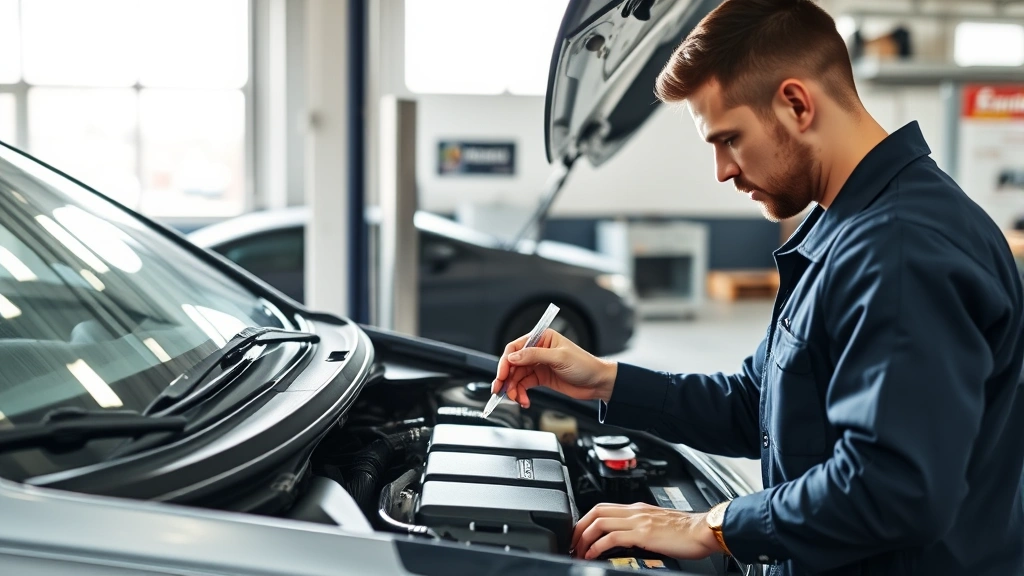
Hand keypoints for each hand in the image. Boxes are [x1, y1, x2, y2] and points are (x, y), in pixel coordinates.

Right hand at [491, 329, 616, 407]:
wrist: (598, 383)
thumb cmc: (585, 365)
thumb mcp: (559, 358)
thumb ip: (534, 356)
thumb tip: (513, 357)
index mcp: (542, 338)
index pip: (516, 347)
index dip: (506, 361)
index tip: (502, 375)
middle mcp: (538, 350)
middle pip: (513, 364)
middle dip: (506, 378)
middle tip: (501, 390)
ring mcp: (538, 365)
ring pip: (517, 377)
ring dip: (514, 389)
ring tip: (517, 398)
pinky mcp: (541, 378)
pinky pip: (524, 385)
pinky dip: (521, 394)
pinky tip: (524, 400)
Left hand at [570, 502, 720, 560]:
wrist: (704, 530)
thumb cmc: (687, 531)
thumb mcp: (658, 525)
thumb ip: (641, 528)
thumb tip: (628, 541)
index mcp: (637, 509)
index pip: (603, 508)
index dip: (586, 519)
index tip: (579, 534)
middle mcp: (635, 511)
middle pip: (595, 511)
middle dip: (579, 527)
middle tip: (572, 543)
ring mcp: (638, 521)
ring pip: (599, 522)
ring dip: (584, 537)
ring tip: (578, 551)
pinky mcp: (642, 534)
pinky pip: (611, 537)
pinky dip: (597, 546)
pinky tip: (592, 555)